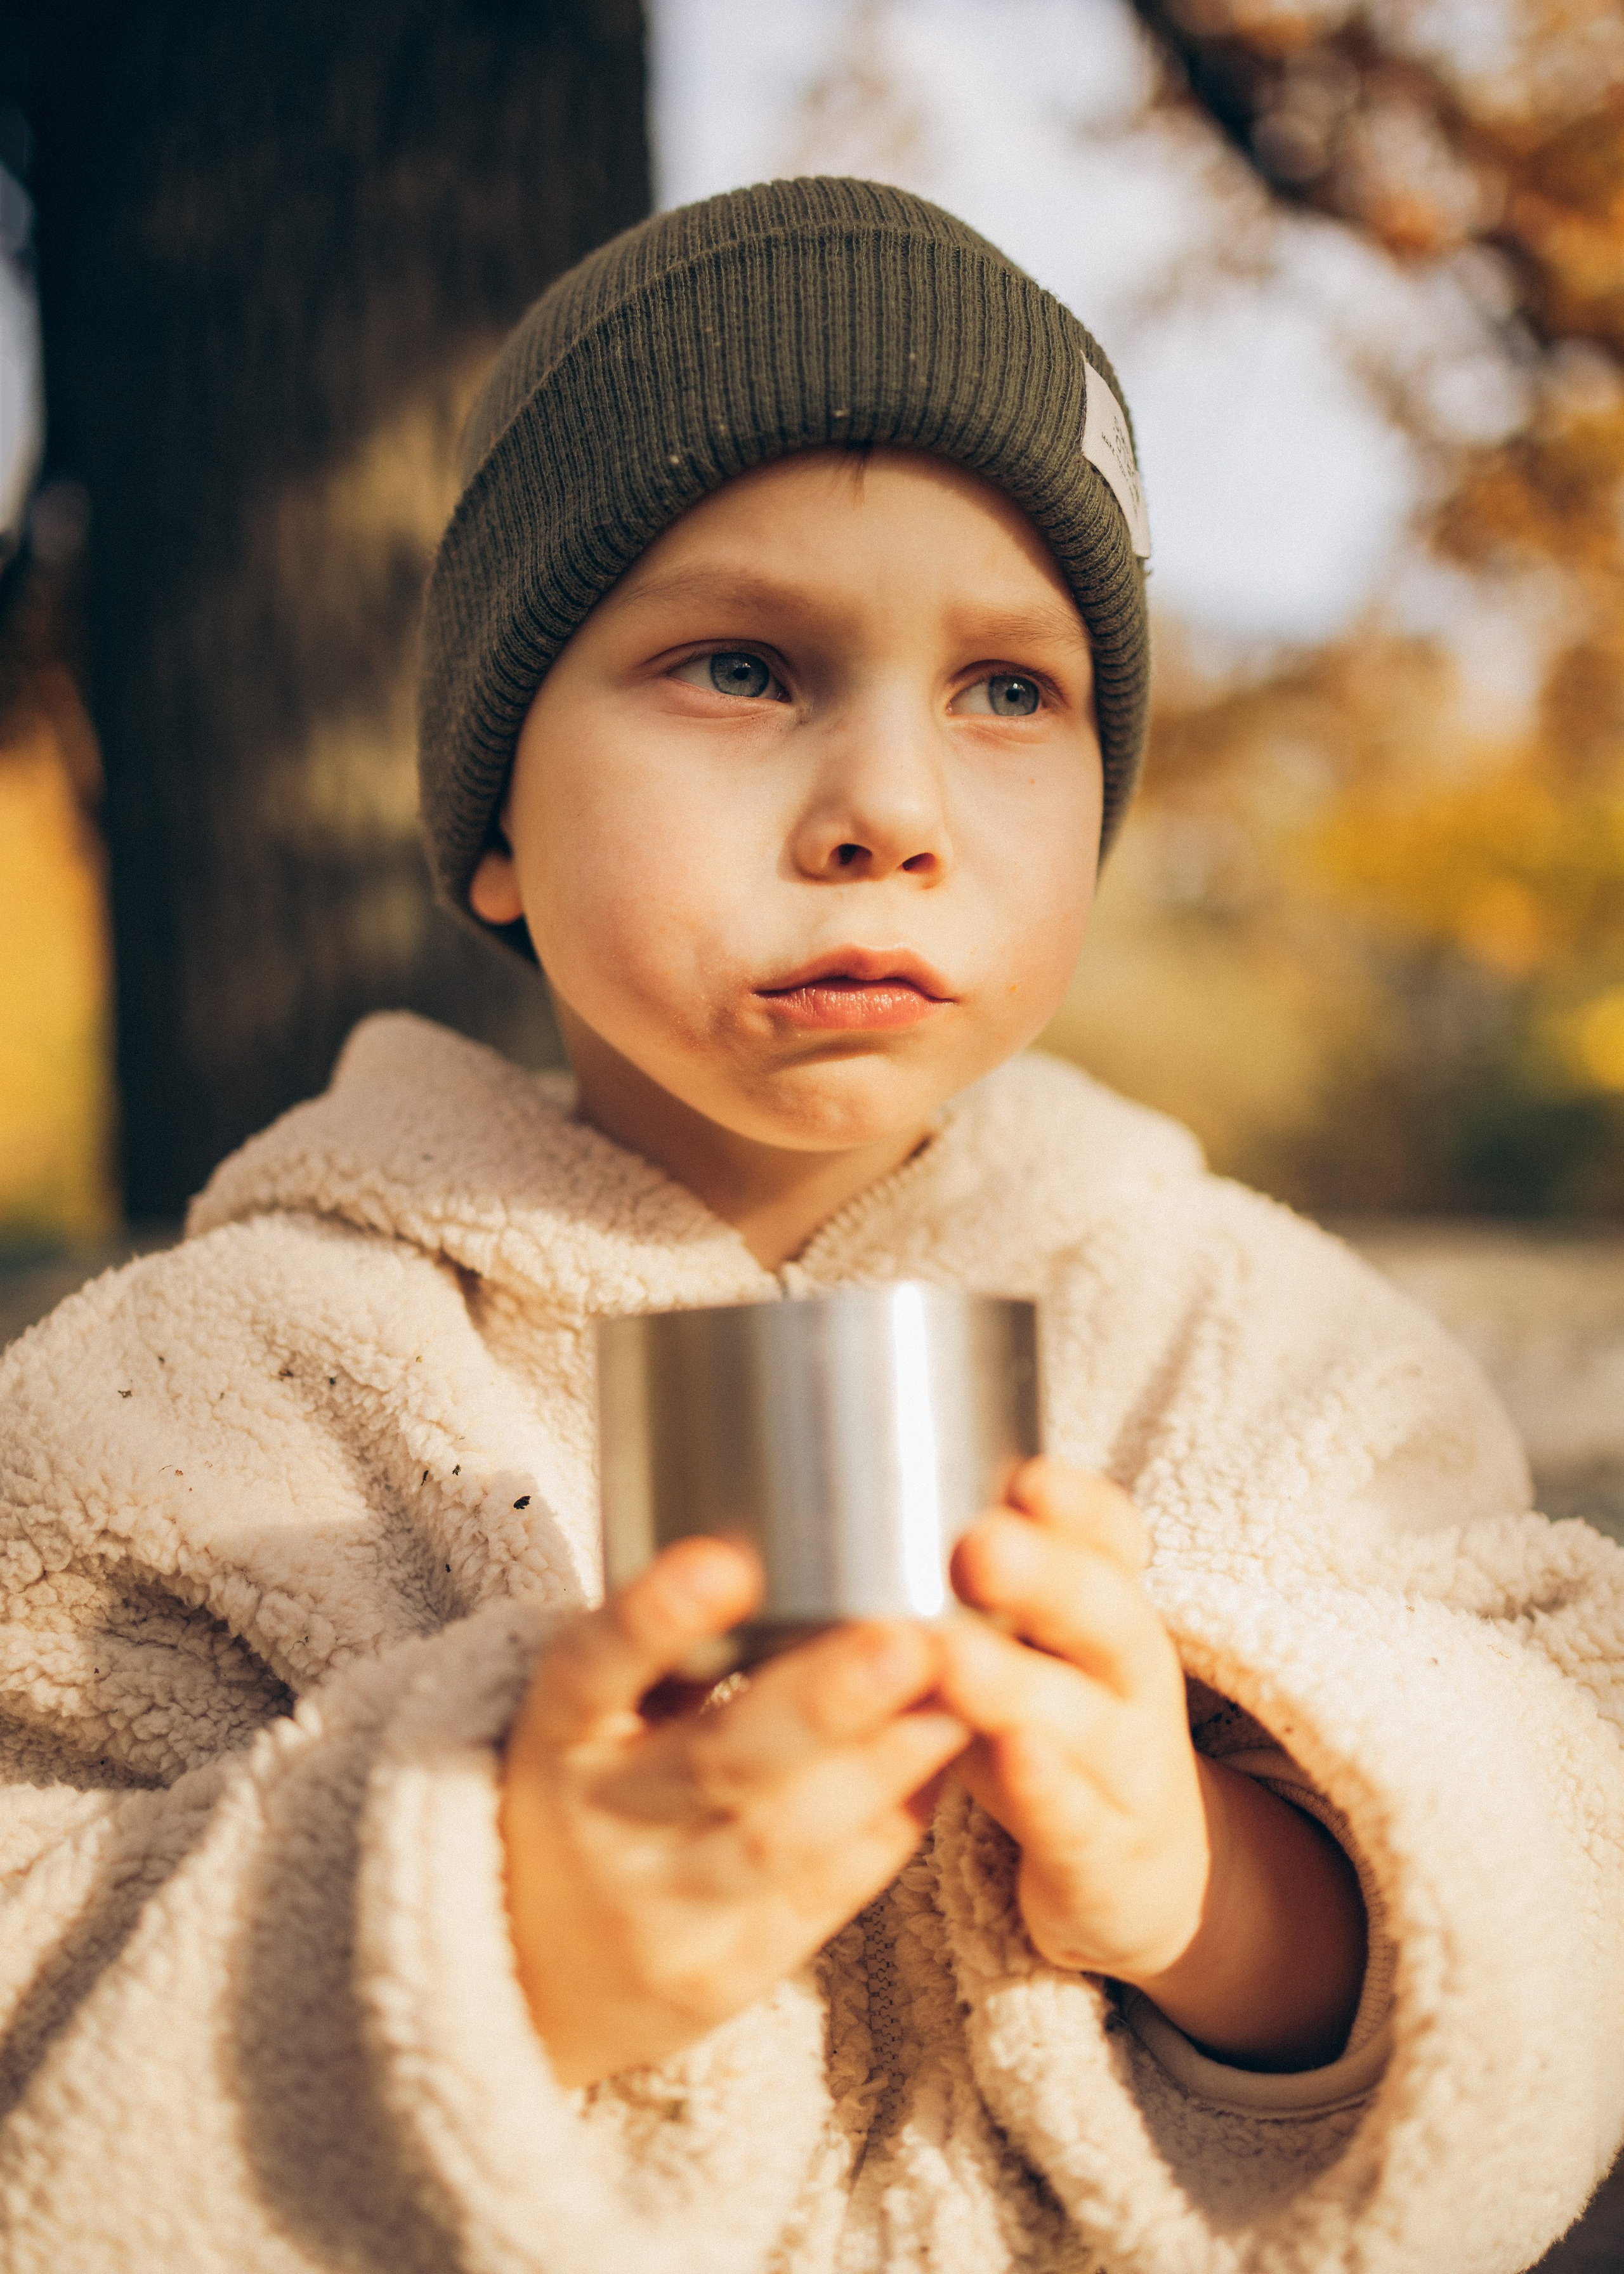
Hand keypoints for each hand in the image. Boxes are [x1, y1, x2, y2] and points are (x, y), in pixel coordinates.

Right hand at [499, 1538, 968, 2088]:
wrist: (535, 1969)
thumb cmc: (593, 1781)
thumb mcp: (593, 1708)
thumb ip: (668, 1636)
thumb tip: (806, 1517)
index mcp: (557, 1733)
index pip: (591, 1668)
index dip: (653, 1617)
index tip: (726, 1559)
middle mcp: (598, 1823)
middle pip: (715, 1763)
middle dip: (822, 1703)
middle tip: (909, 1639)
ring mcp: (659, 1910)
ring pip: (784, 1838)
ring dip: (884, 1763)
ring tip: (963, 1694)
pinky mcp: (722, 1974)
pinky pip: (821, 1897)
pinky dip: (891, 1824)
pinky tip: (946, 1760)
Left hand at [940, 1459, 1364, 2069]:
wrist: (1139, 1869)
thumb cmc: (1045, 1722)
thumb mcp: (1025, 1644)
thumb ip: (967, 1581)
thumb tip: (845, 1495)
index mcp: (1107, 1606)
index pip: (1112, 1539)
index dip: (1076, 1508)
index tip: (1024, 1480)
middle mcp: (1130, 1674)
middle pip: (1107, 1614)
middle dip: (1046, 1577)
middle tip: (979, 1546)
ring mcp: (1127, 1765)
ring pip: (1084, 1719)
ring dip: (1018, 1684)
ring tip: (953, 1653)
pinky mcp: (1104, 1851)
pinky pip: (1076, 1819)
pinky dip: (1047, 1789)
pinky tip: (1012, 1758)